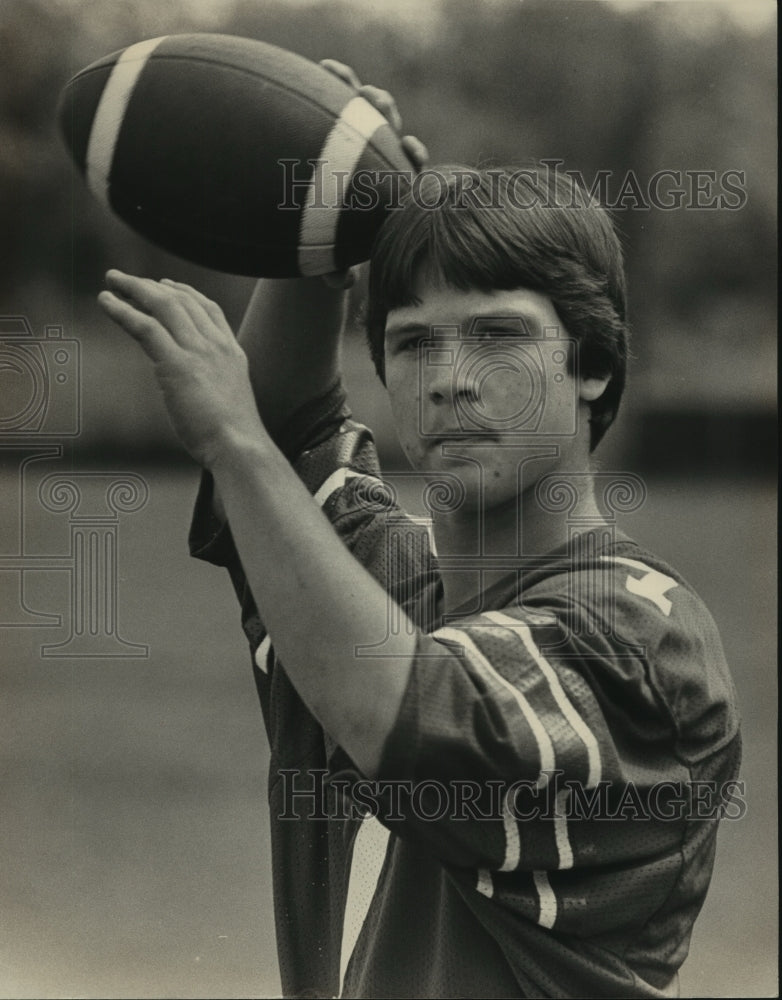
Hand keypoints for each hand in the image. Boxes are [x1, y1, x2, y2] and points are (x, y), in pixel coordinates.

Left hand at [98, 270, 263, 468]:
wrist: (240, 447)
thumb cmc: (234, 437)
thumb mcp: (230, 401)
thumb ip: (214, 385)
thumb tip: (198, 393)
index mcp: (232, 352)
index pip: (208, 309)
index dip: (185, 292)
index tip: (165, 284)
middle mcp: (216, 345)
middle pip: (182, 300)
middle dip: (151, 285)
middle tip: (125, 279)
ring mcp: (198, 352)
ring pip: (163, 306)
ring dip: (134, 289)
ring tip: (112, 281)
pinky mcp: (177, 364)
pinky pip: (145, 327)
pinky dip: (122, 310)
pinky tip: (106, 301)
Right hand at [318, 58, 428, 290]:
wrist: (312, 228)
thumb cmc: (326, 249)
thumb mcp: (329, 264)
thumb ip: (336, 274)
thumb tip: (342, 284)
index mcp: (387, 189)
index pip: (410, 170)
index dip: (414, 156)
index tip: (410, 147)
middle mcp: (378, 161)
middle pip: (391, 132)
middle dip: (388, 115)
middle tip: (376, 101)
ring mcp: (358, 140)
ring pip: (366, 112)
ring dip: (362, 94)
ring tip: (348, 81)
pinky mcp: (335, 124)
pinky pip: (335, 100)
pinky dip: (334, 83)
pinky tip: (322, 67)